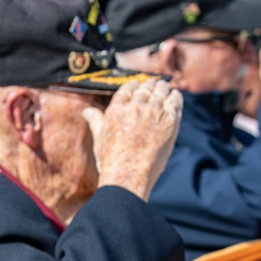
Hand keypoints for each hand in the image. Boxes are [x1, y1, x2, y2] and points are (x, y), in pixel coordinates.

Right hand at [82, 79, 182, 200]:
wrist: (128, 175)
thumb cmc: (111, 160)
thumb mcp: (100, 138)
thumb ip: (95, 120)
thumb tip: (86, 111)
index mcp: (117, 109)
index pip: (128, 88)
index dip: (135, 85)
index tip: (138, 85)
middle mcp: (136, 107)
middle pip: (146, 88)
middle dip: (150, 85)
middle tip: (155, 84)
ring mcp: (154, 113)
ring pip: (161, 92)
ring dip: (163, 88)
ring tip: (165, 87)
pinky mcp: (170, 122)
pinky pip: (174, 102)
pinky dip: (175, 96)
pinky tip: (175, 95)